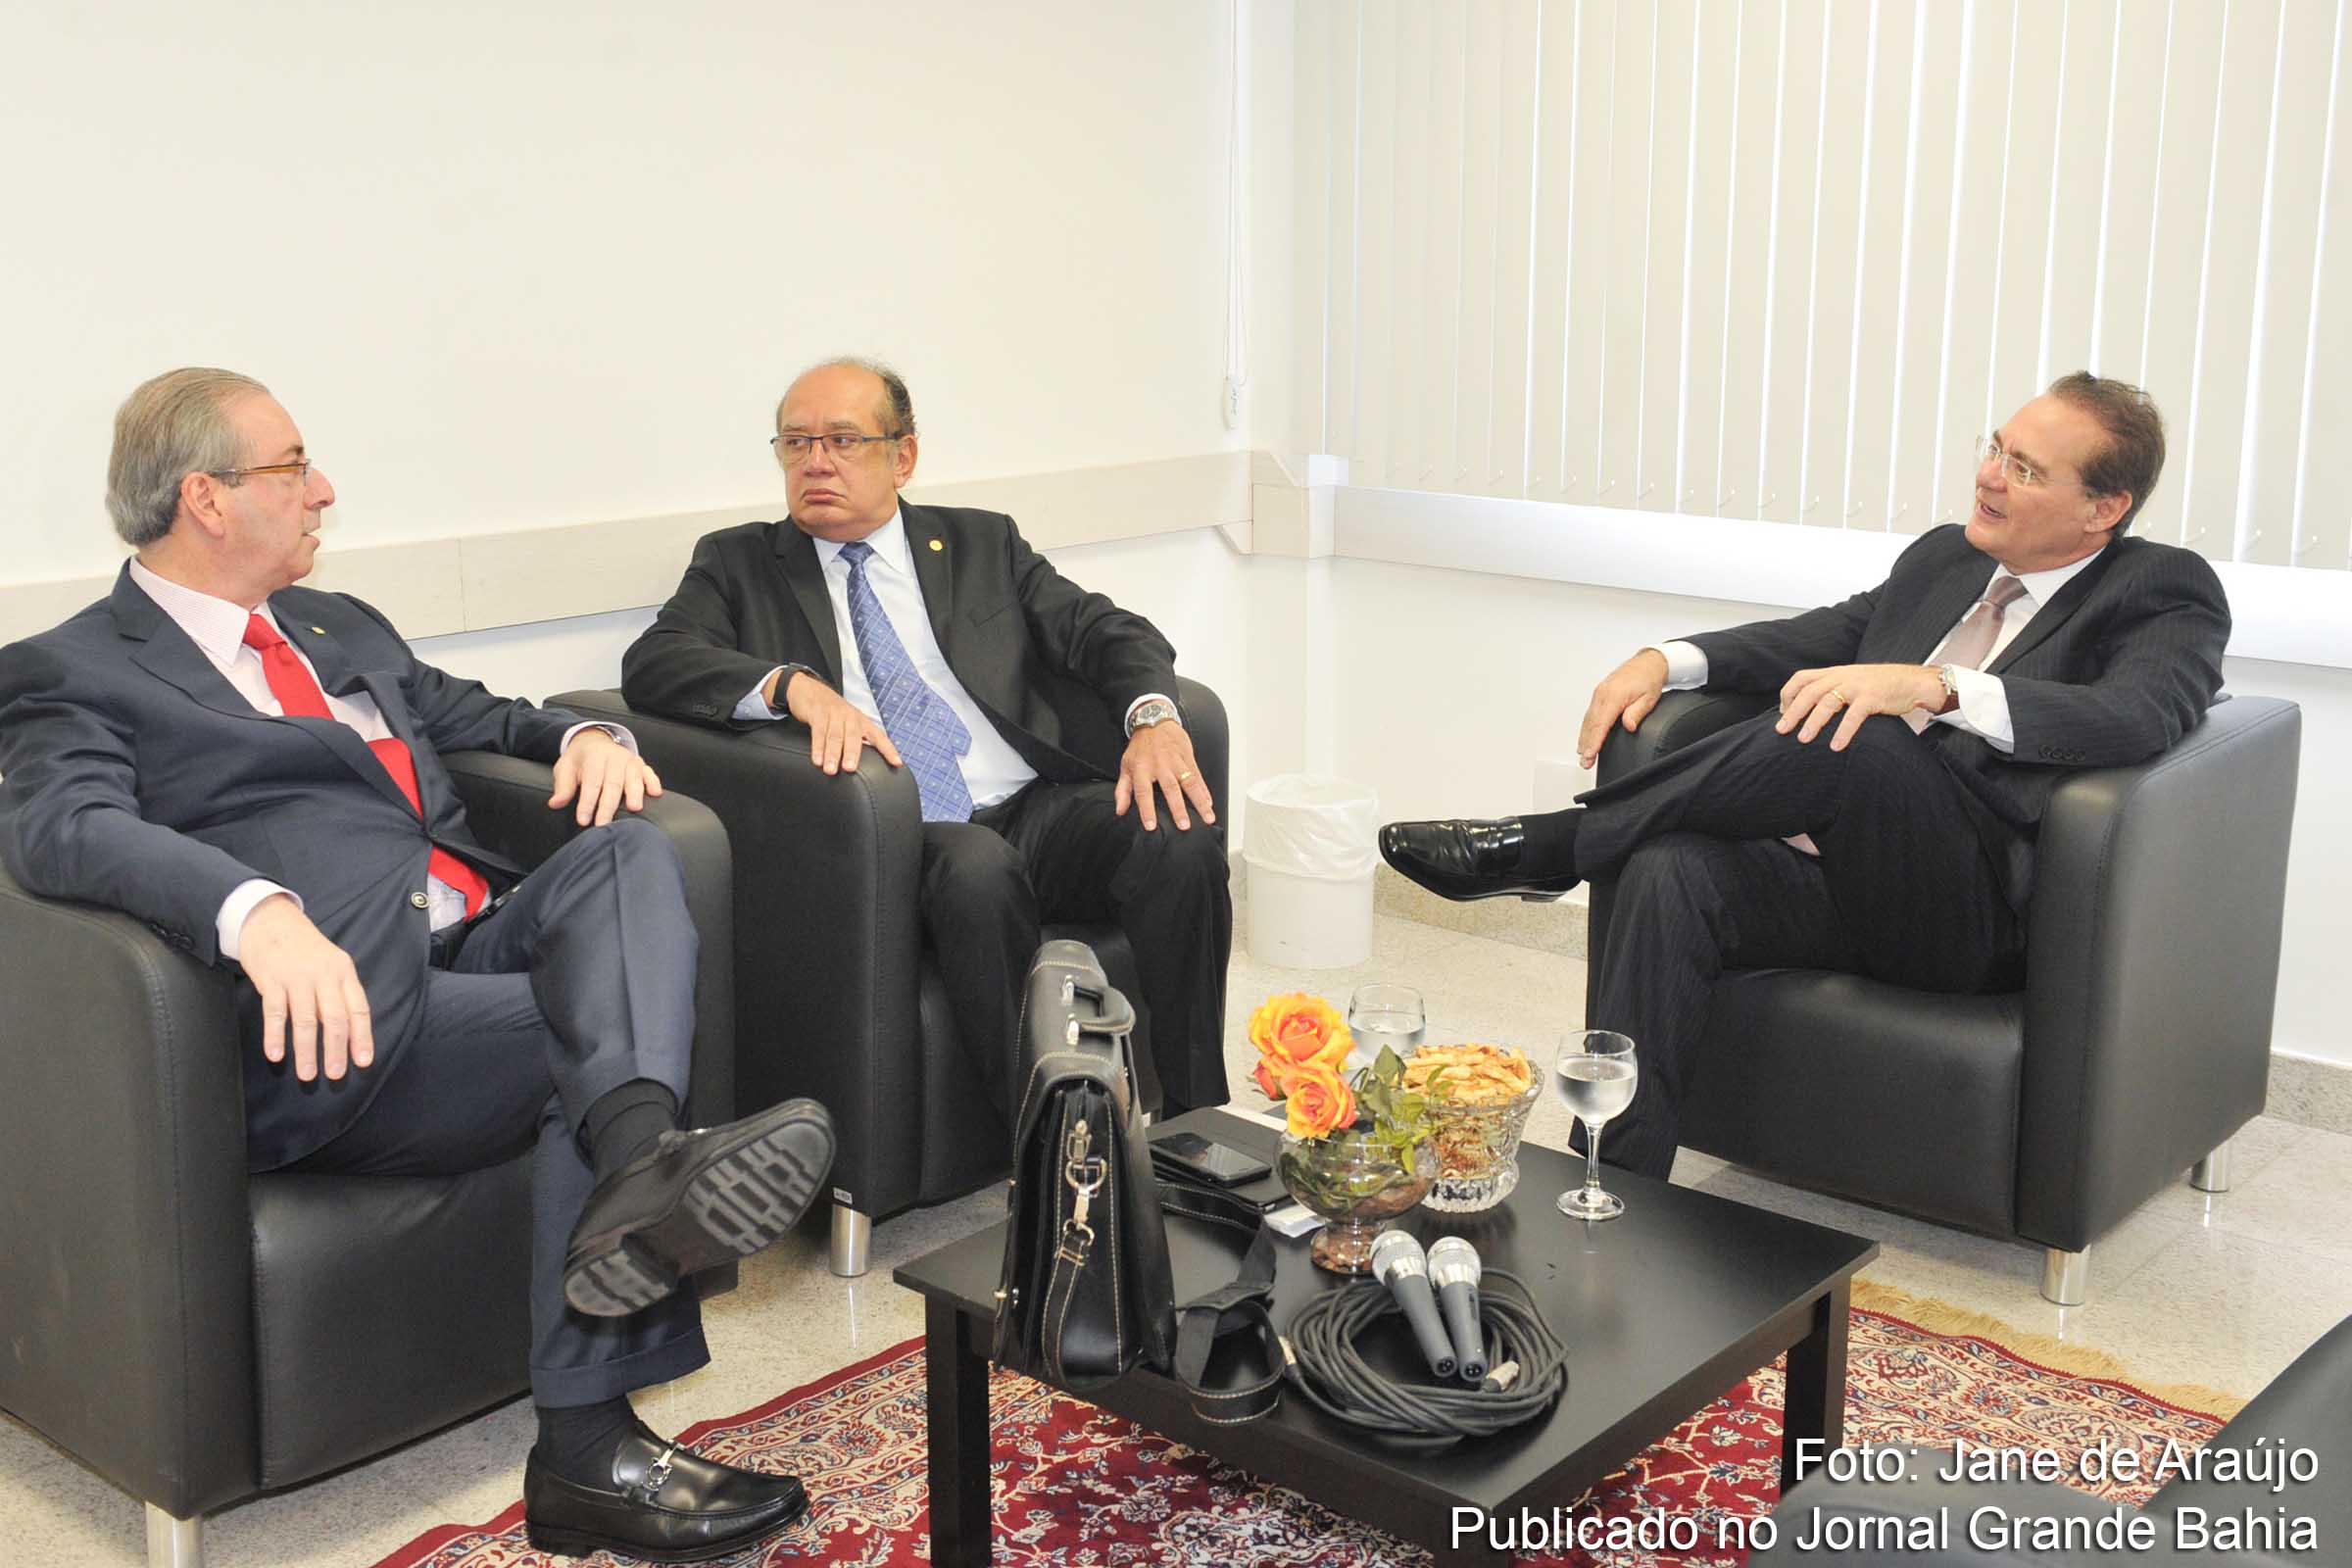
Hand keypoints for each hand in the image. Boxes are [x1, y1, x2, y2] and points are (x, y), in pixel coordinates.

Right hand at [240, 894, 372, 1082]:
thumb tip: (344, 1033)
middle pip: (335, 1018)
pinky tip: (276, 1055)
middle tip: (336, 1075)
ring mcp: (297, 977)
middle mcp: (324, 975)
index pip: (359, 1009)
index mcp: (344, 972)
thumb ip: (337, 994)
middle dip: (336, 1050)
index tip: (363, 1062)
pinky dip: (275, 1035)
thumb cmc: (304, 948)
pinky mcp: (271, 979)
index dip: (362, 1037)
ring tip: (307, 1075)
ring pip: (306, 1020)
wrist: (270, 919)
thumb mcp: (330, 964)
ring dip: (307, 1051)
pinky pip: (275, 1012)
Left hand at [548, 727, 662, 825]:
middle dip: (608, 805)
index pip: (591, 782)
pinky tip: (655, 793)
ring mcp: (630, 760)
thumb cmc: (580, 760)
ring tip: (634, 808)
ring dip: (635, 793)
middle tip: (603, 824)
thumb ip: (563, 786)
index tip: (583, 820)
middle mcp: (614, 757)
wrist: (594, 741)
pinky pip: (649, 773)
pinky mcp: (641, 764)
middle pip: (613, 783)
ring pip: (633, 778)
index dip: (587, 802)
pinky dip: (653, 782)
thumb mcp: (566, 768)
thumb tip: (555, 803)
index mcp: (594, 756)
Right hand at [779, 669, 902, 774]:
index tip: (897, 763)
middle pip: (853, 736)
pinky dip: (818, 747)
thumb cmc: (835, 713)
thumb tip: (864, 768)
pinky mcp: (818, 713)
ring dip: (833, 754)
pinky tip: (817, 760)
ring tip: (830, 770)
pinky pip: (819, 732)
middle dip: (852, 753)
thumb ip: (857, 744)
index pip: (879, 737)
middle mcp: (851, 717)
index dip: (889, 750)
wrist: (813, 691)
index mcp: (863, 722)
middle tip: (850, 768)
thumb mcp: (849, 725)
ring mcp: (834, 714)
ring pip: (835, 736)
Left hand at [1116, 718, 1214, 831]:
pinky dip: (1205, 790)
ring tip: (1207, 817)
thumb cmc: (1139, 748)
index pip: (1143, 792)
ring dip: (1199, 801)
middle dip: (1178, 808)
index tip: (1151, 826)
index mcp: (1142, 768)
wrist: (1153, 720)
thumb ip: (1122, 790)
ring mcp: (1176, 761)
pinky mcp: (1188, 757)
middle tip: (1184, 826)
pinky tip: (1209, 803)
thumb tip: (1120, 811)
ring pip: (1189, 783)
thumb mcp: (1126, 766)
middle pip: (1170, 789)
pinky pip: (1198, 775)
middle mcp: (1160, 765)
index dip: (1146, 810)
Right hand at [1577, 648, 1670, 768]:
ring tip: (1582, 755)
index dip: (1595, 741)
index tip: (1590, 755)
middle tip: (1585, 762)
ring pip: (1588, 720)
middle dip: (1587, 745)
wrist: (1647, 663)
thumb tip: (1629, 726)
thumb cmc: (1649, 679)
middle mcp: (1602, 694)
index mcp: (1614, 695)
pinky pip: (1590, 714)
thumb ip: (1636, 713)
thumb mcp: (1648, 698)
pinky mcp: (1599, 695)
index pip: (1601, 723)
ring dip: (1584, 738)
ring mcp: (1599, 694)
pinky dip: (1586, 728)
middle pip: (1591, 724)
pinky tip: (1585, 738)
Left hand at [1777, 664, 1944, 749]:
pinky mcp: (1873, 697)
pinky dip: (1843, 731)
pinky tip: (1836, 746)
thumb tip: (1810, 709)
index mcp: (1834, 673)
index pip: (1802, 678)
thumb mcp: (1852, 681)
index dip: (1788, 694)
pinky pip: (1854, 715)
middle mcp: (1842, 676)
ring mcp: (1857, 686)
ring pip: (1827, 702)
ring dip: (1813, 722)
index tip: (1781, 712)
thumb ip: (1833, 689)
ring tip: (1803, 739)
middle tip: (1781, 730)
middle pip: (1809, 691)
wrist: (1912, 681)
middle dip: (1793, 712)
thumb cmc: (1879, 685)